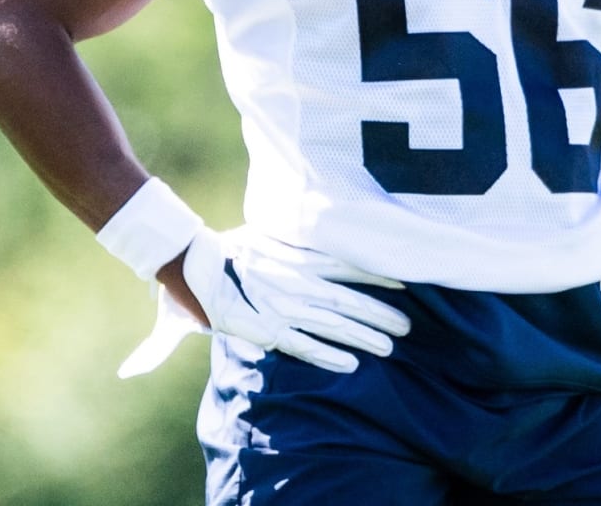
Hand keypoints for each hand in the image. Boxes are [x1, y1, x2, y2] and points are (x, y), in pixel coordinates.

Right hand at [181, 226, 410, 373]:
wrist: (192, 260)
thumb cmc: (231, 247)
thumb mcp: (267, 236)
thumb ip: (297, 243)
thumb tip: (333, 238)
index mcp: (296, 257)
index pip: (346, 265)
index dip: (376, 275)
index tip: (404, 282)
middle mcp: (295, 281)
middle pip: (346, 300)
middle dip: (378, 314)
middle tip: (408, 328)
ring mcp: (282, 306)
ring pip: (331, 324)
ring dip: (362, 337)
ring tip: (390, 348)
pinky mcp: (265, 327)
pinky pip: (302, 345)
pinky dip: (326, 356)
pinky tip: (350, 365)